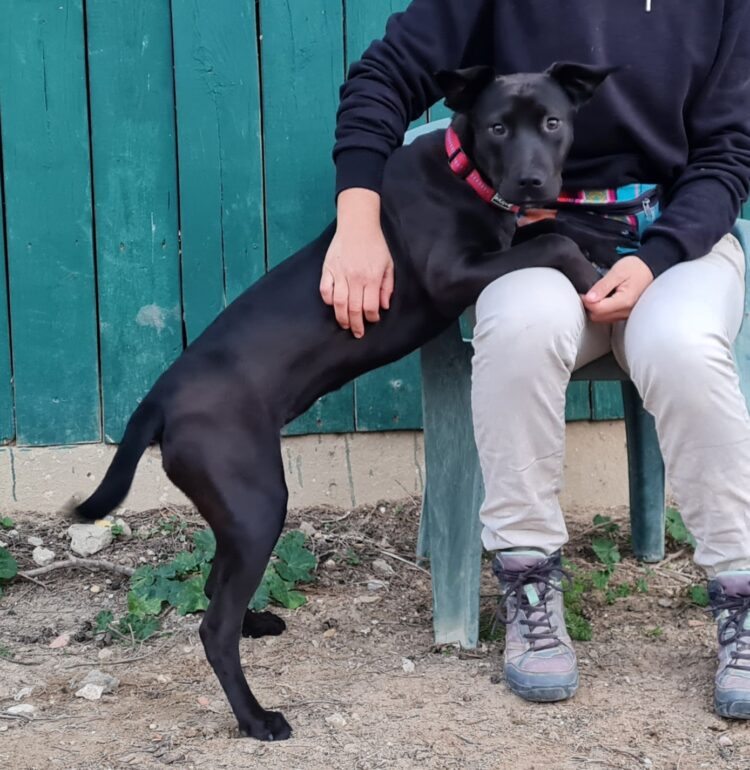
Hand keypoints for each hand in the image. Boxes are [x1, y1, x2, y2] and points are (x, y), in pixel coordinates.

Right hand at [320, 189, 394, 337]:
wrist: (358, 224)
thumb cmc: (375, 245)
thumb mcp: (388, 264)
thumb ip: (387, 286)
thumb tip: (383, 306)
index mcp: (371, 277)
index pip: (370, 306)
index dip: (372, 317)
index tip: (372, 320)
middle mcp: (355, 278)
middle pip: (354, 309)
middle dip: (356, 325)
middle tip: (358, 332)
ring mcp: (340, 273)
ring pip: (339, 303)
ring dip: (342, 318)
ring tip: (345, 325)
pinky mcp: (328, 268)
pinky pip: (325, 290)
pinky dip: (328, 300)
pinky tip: (334, 305)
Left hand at [582, 256, 653, 322]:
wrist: (650, 269)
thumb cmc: (636, 268)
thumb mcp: (617, 272)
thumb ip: (602, 286)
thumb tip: (589, 298)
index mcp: (625, 301)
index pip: (597, 309)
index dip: (587, 301)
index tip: (584, 292)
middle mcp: (626, 311)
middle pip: (598, 316)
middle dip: (590, 306)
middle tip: (589, 293)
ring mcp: (626, 315)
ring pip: (601, 319)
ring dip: (595, 309)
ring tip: (597, 295)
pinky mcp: (625, 315)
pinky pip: (608, 317)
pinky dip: (602, 310)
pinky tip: (603, 300)